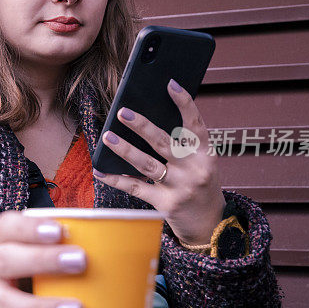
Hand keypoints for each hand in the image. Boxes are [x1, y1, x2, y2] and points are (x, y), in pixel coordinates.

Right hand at [0, 211, 86, 307]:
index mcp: (2, 239)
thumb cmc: (27, 260)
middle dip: (44, 261)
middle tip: (81, 262)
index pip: (10, 226)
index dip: (32, 228)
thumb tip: (132, 251)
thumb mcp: (37, 243)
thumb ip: (72, 241)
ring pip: (7, 304)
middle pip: (7, 261)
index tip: (61, 231)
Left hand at [93, 79, 225, 244]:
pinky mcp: (164, 204)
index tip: (170, 84)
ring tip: (107, 137)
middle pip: (164, 143)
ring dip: (124, 149)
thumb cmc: (200, 183)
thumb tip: (148, 119)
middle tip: (123, 112)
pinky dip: (116, 178)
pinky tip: (100, 170)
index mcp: (206, 154)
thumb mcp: (202, 162)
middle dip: (142, 126)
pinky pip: (135, 187)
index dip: (184, 103)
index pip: (195, 124)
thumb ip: (183, 144)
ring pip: (146, 164)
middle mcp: (194, 170)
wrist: (208, 223)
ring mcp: (179, 188)